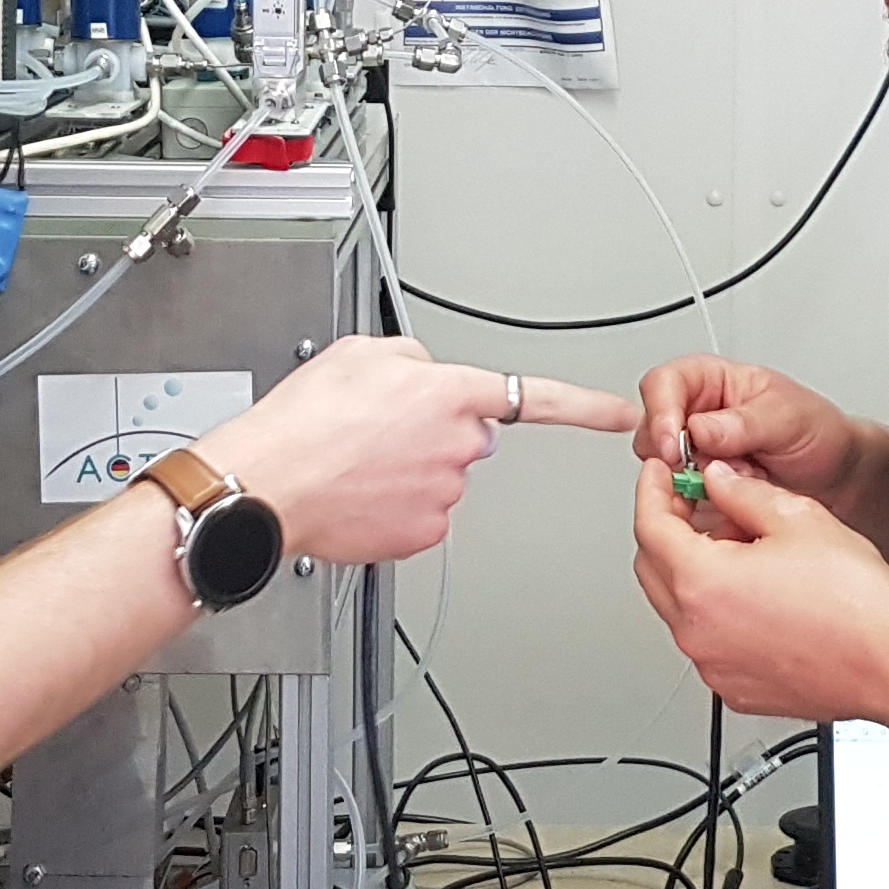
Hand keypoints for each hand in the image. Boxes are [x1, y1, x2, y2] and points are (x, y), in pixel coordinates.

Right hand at [204, 337, 637, 563]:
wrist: (267, 484)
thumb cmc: (302, 423)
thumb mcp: (358, 354)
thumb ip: (412, 361)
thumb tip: (427, 377)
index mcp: (449, 394)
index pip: (538, 399)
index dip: (586, 408)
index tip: (620, 415)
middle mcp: (457, 447)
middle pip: (466, 438)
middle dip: (434, 434)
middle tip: (377, 432)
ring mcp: (444, 496)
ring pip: (439, 476)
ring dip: (407, 470)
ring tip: (354, 462)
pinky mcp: (423, 534)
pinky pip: (420, 515)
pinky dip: (393, 506)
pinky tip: (358, 494)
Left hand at [630, 458, 888, 723]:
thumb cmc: (858, 602)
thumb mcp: (797, 518)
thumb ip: (741, 492)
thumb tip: (717, 481)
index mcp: (704, 583)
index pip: (650, 526)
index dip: (652, 491)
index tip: (659, 475)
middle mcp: (698, 631)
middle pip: (651, 568)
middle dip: (665, 530)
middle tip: (693, 504)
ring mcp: (713, 666)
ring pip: (677, 607)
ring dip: (690, 572)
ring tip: (739, 550)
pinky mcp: (734, 689)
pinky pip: (705, 642)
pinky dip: (713, 613)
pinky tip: (753, 595)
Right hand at [637, 356, 867, 500]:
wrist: (838, 476)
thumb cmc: (818, 431)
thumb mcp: (787, 417)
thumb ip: (742, 422)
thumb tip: (699, 429)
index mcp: (711, 382)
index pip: (663, 385)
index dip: (660, 414)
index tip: (673, 446)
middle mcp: (696, 416)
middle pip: (651, 431)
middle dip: (671, 457)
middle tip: (700, 473)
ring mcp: (696, 456)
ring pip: (660, 472)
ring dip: (689, 486)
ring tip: (732, 485)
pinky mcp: (700, 490)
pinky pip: (679, 502)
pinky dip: (698, 509)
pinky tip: (727, 506)